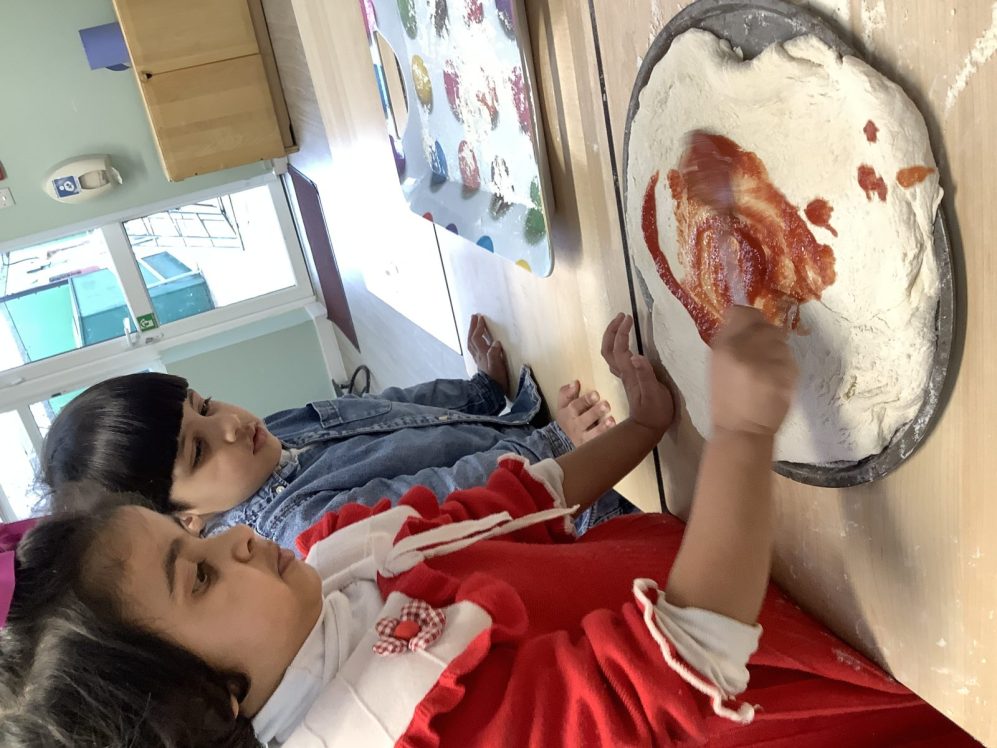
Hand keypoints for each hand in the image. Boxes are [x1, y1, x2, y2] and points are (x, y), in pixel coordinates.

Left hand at [467, 314, 509, 396]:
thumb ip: (495, 354)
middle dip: (473, 327)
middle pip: (472, 339)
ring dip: (472, 333)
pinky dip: (474, 341)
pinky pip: (474, 349)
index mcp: (483, 354)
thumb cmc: (496, 379)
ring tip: (474, 325)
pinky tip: (477, 341)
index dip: (479, 327)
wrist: (491, 392)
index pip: (477, 337)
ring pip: (471, 344)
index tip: (481, 318)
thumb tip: (495, 343)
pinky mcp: (481, 363)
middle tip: (474, 317)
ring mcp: (478, 359)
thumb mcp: (497, 366)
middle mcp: (478, 355)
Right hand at [554, 380, 614, 445]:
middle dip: (595, 412)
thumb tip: (575, 383)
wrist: (563, 442)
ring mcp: (585, 438)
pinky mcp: (593, 446)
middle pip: (584, 419)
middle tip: (606, 405)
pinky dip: (607, 438)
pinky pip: (600, 443)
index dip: (585, 400)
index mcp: (569, 413)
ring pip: (593, 434)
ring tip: (611, 420)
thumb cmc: (568, 417)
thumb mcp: (563, 405)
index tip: (596, 394)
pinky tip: (615, 433)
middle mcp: (576, 426)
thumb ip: (567, 393)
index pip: (575, 406)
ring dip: (603, 427)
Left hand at [601, 313, 674, 434]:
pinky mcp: (629, 379)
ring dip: (612, 336)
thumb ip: (646, 375)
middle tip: (622, 316)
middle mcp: (624, 372)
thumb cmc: (655, 411)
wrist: (648, 428)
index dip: (622, 331)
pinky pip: (617, 359)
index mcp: (630, 372)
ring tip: (622, 324)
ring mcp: (625, 376)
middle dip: (612, 330)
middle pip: (608, 349)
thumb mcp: (654, 393)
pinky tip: (625, 344)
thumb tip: (635, 356)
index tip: (629, 318)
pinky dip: (617, 346)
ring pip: (610, 354)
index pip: (620, 347)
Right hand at [710, 306, 797, 436]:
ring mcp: (769, 361)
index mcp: (725, 347)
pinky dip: (784, 364)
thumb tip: (742, 318)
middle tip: (761, 350)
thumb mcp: (718, 365)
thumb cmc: (726, 399)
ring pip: (780, 339)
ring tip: (767, 367)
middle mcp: (747, 349)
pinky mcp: (788, 373)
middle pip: (765, 324)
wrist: (742, 430)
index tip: (749, 325)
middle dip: (764, 334)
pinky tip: (774, 378)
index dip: (748, 318)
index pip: (743, 313)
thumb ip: (730, 340)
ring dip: (776, 348)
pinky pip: (790, 357)